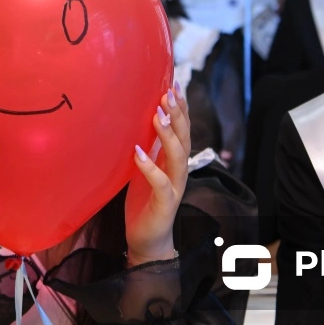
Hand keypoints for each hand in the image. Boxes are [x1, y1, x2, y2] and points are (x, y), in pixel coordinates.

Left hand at [124, 83, 189, 264]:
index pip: (183, 129)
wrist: (147, 240)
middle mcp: (179, 171)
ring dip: (169, 135)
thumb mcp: (144, 169)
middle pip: (185, 138)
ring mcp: (175, 187)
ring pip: (178, 156)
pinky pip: (161, 183)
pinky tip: (138, 152)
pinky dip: (149, 167)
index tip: (174, 84)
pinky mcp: (165, 204)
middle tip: (169, 92)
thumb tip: (139, 118)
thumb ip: (148, 147)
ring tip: (158, 115)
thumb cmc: (144, 203)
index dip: (181, 108)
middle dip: (178, 114)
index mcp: (174, 161)